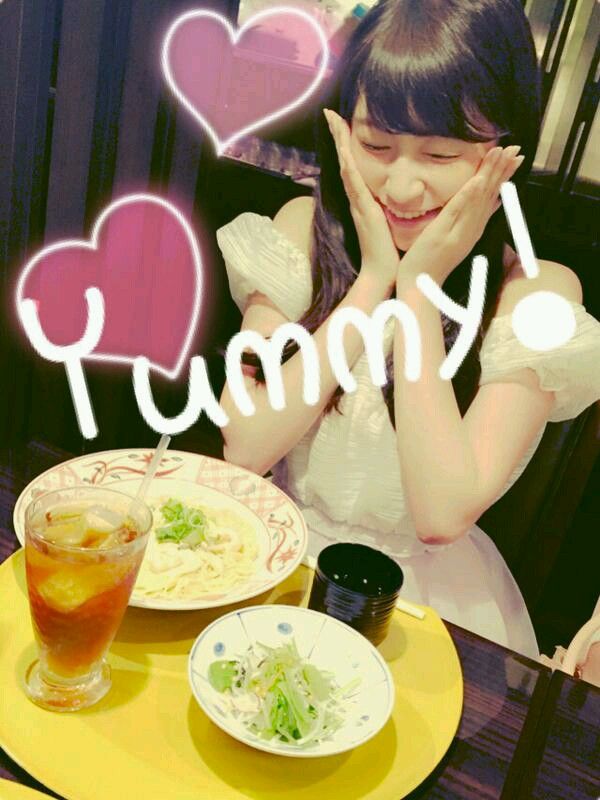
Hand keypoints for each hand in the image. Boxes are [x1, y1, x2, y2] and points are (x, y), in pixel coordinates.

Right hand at [324, 108, 399, 290]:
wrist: (382, 272)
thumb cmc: (388, 250)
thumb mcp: (389, 221)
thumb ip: (388, 208)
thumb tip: (397, 197)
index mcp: (364, 200)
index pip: (355, 166)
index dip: (348, 145)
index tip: (344, 123)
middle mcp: (357, 198)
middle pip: (345, 160)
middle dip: (338, 136)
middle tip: (330, 112)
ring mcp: (358, 202)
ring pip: (346, 165)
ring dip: (339, 142)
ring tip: (332, 119)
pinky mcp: (363, 209)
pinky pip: (353, 182)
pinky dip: (347, 163)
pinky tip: (344, 149)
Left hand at [398, 145, 524, 284]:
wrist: (420, 286)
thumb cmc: (434, 262)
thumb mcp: (459, 237)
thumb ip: (475, 219)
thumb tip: (495, 202)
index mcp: (474, 228)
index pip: (493, 196)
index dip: (505, 176)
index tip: (516, 156)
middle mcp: (471, 228)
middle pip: (490, 194)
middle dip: (502, 170)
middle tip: (516, 149)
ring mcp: (459, 232)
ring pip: (478, 199)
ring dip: (489, 175)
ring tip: (500, 154)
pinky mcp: (443, 234)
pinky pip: (458, 212)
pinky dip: (469, 196)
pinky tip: (477, 180)